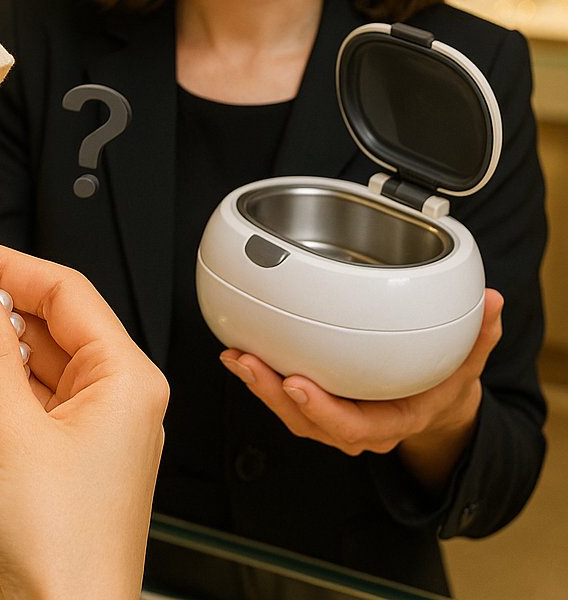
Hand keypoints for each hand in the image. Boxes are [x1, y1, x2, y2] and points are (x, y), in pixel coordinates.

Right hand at [0, 243, 168, 599]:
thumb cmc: (62, 546)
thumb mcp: (11, 431)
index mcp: (123, 380)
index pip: (67, 294)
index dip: (11, 268)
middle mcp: (107, 401)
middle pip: (38, 331)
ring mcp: (76, 435)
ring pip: (16, 371)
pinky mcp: (47, 466)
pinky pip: (6, 411)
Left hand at [220, 289, 503, 490]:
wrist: (435, 409)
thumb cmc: (443, 386)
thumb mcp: (466, 364)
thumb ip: (479, 335)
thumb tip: (492, 301)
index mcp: (393, 421)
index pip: (355, 425)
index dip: (324, 410)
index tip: (298, 384)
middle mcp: (359, 428)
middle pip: (310, 422)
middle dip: (275, 394)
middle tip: (250, 362)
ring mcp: (334, 420)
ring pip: (291, 414)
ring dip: (259, 386)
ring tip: (236, 357)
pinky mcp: (315, 405)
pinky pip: (284, 398)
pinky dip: (261, 378)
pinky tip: (239, 353)